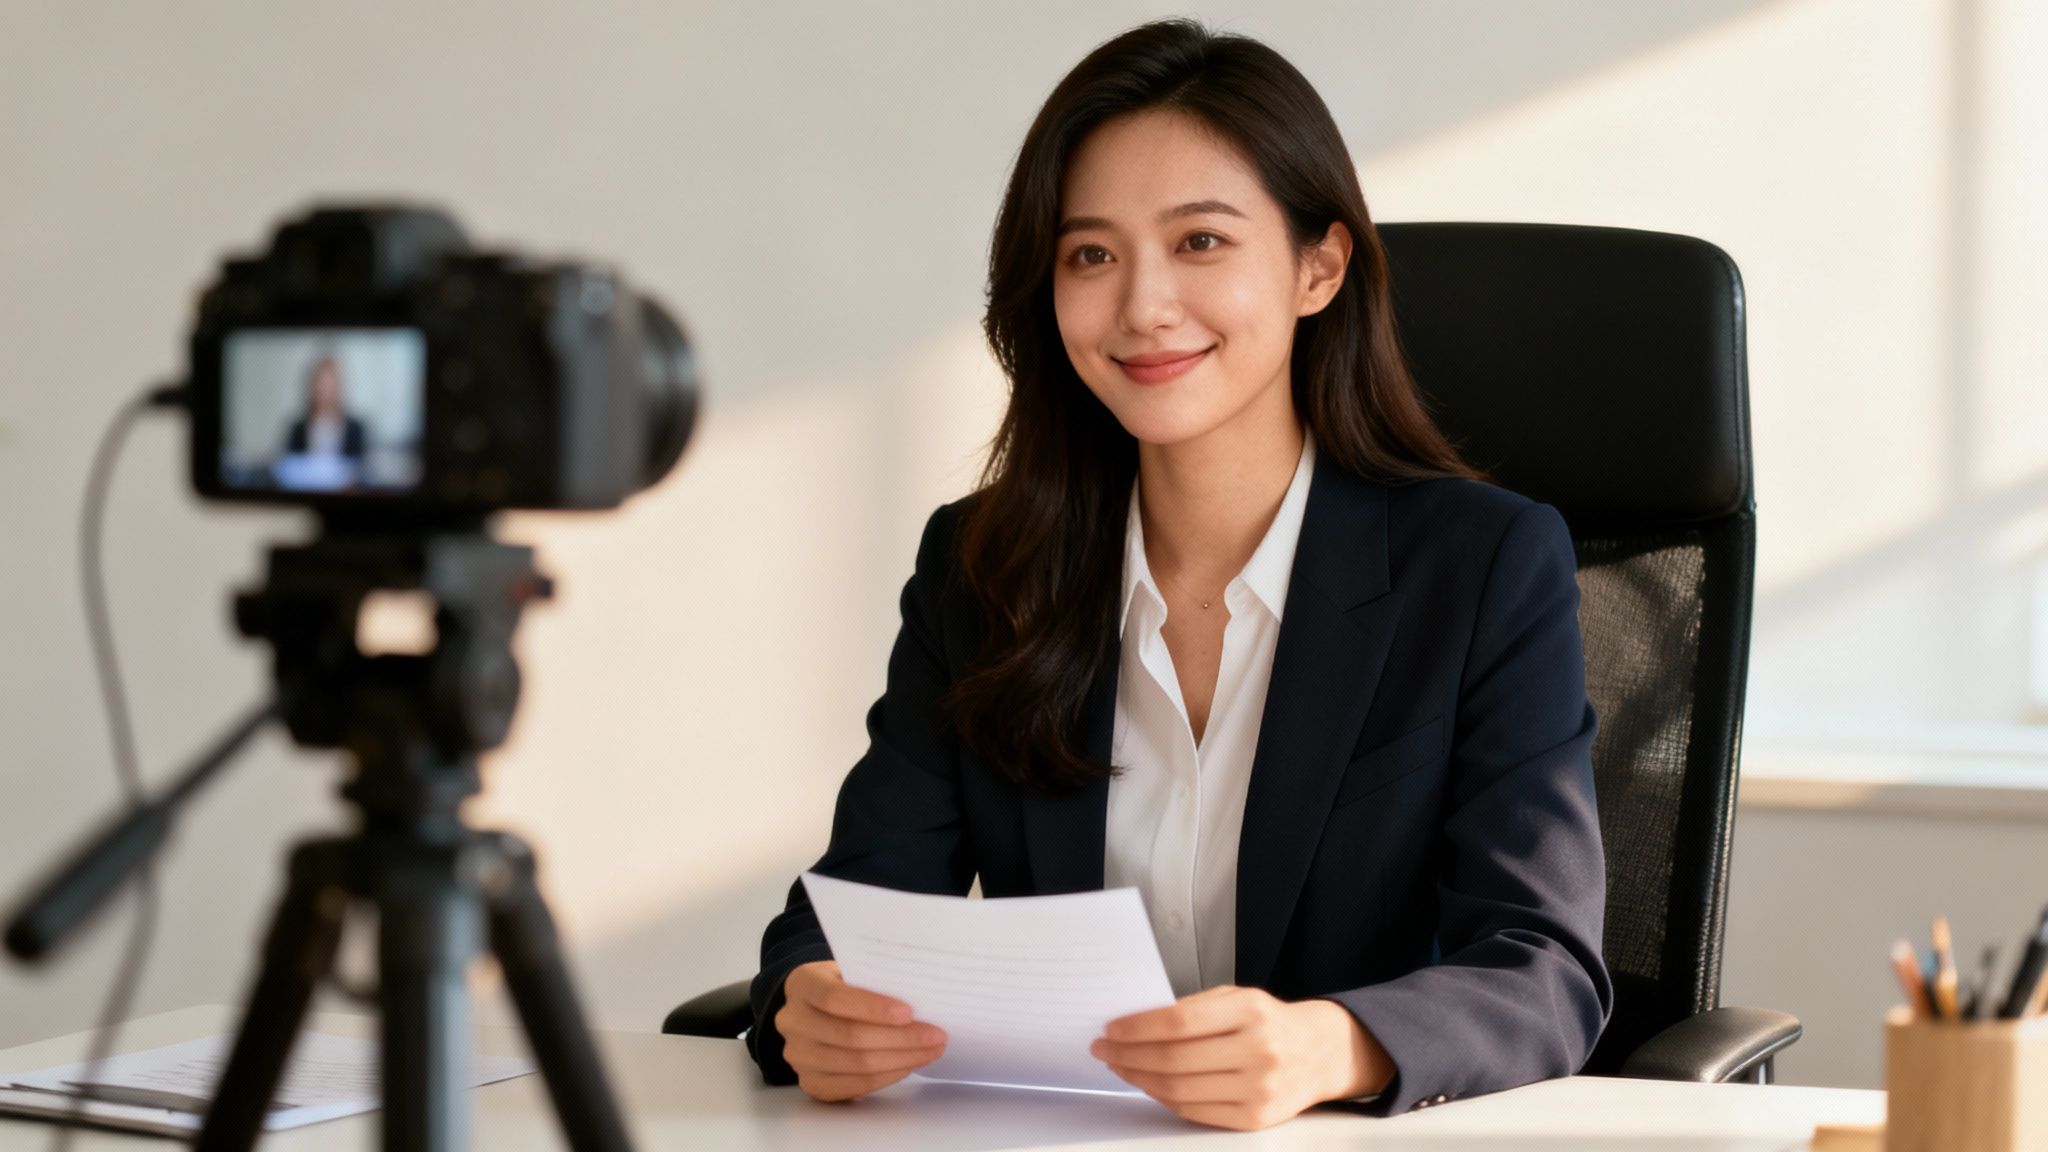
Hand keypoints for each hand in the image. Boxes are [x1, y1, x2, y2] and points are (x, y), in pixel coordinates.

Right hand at [774, 960, 946, 1101]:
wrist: (816, 1009)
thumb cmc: (845, 985)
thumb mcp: (853, 969)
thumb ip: (875, 979)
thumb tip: (923, 997)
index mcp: (801, 983)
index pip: (834, 998)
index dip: (873, 1007)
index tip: (909, 1012)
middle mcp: (791, 1020)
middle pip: (849, 1036)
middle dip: (900, 1038)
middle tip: (936, 1035)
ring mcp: (798, 1055)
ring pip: (855, 1064)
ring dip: (900, 1059)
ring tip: (931, 1050)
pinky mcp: (810, 1082)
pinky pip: (853, 1085)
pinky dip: (886, 1076)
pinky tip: (908, 1065)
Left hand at [1090, 985, 1392, 1130]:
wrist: (1320, 1053)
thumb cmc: (1269, 1021)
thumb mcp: (1237, 998)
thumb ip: (1192, 1008)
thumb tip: (1135, 1024)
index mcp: (1251, 1011)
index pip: (1178, 1022)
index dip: (1137, 1027)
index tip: (1111, 1028)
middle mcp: (1258, 1050)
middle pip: (1174, 1059)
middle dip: (1129, 1054)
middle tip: (1105, 1049)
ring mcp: (1258, 1089)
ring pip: (1179, 1088)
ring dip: (1140, 1078)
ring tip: (1121, 1066)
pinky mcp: (1255, 1118)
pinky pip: (1194, 1111)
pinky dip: (1163, 1098)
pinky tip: (1149, 1084)